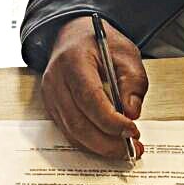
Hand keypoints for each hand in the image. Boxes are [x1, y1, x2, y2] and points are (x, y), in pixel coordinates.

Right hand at [40, 15, 148, 159]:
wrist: (73, 35)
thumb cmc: (99, 43)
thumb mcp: (126, 53)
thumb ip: (133, 82)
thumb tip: (131, 113)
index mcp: (73, 60)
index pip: (89, 97)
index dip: (111, 120)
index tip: (132, 130)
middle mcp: (56, 80)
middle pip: (78, 121)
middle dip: (107, 141)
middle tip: (131, 148)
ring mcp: (50, 95)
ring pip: (72, 132)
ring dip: (99, 147)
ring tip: (123, 149)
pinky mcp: (52, 107)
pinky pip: (69, 132)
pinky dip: (89, 142)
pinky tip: (108, 143)